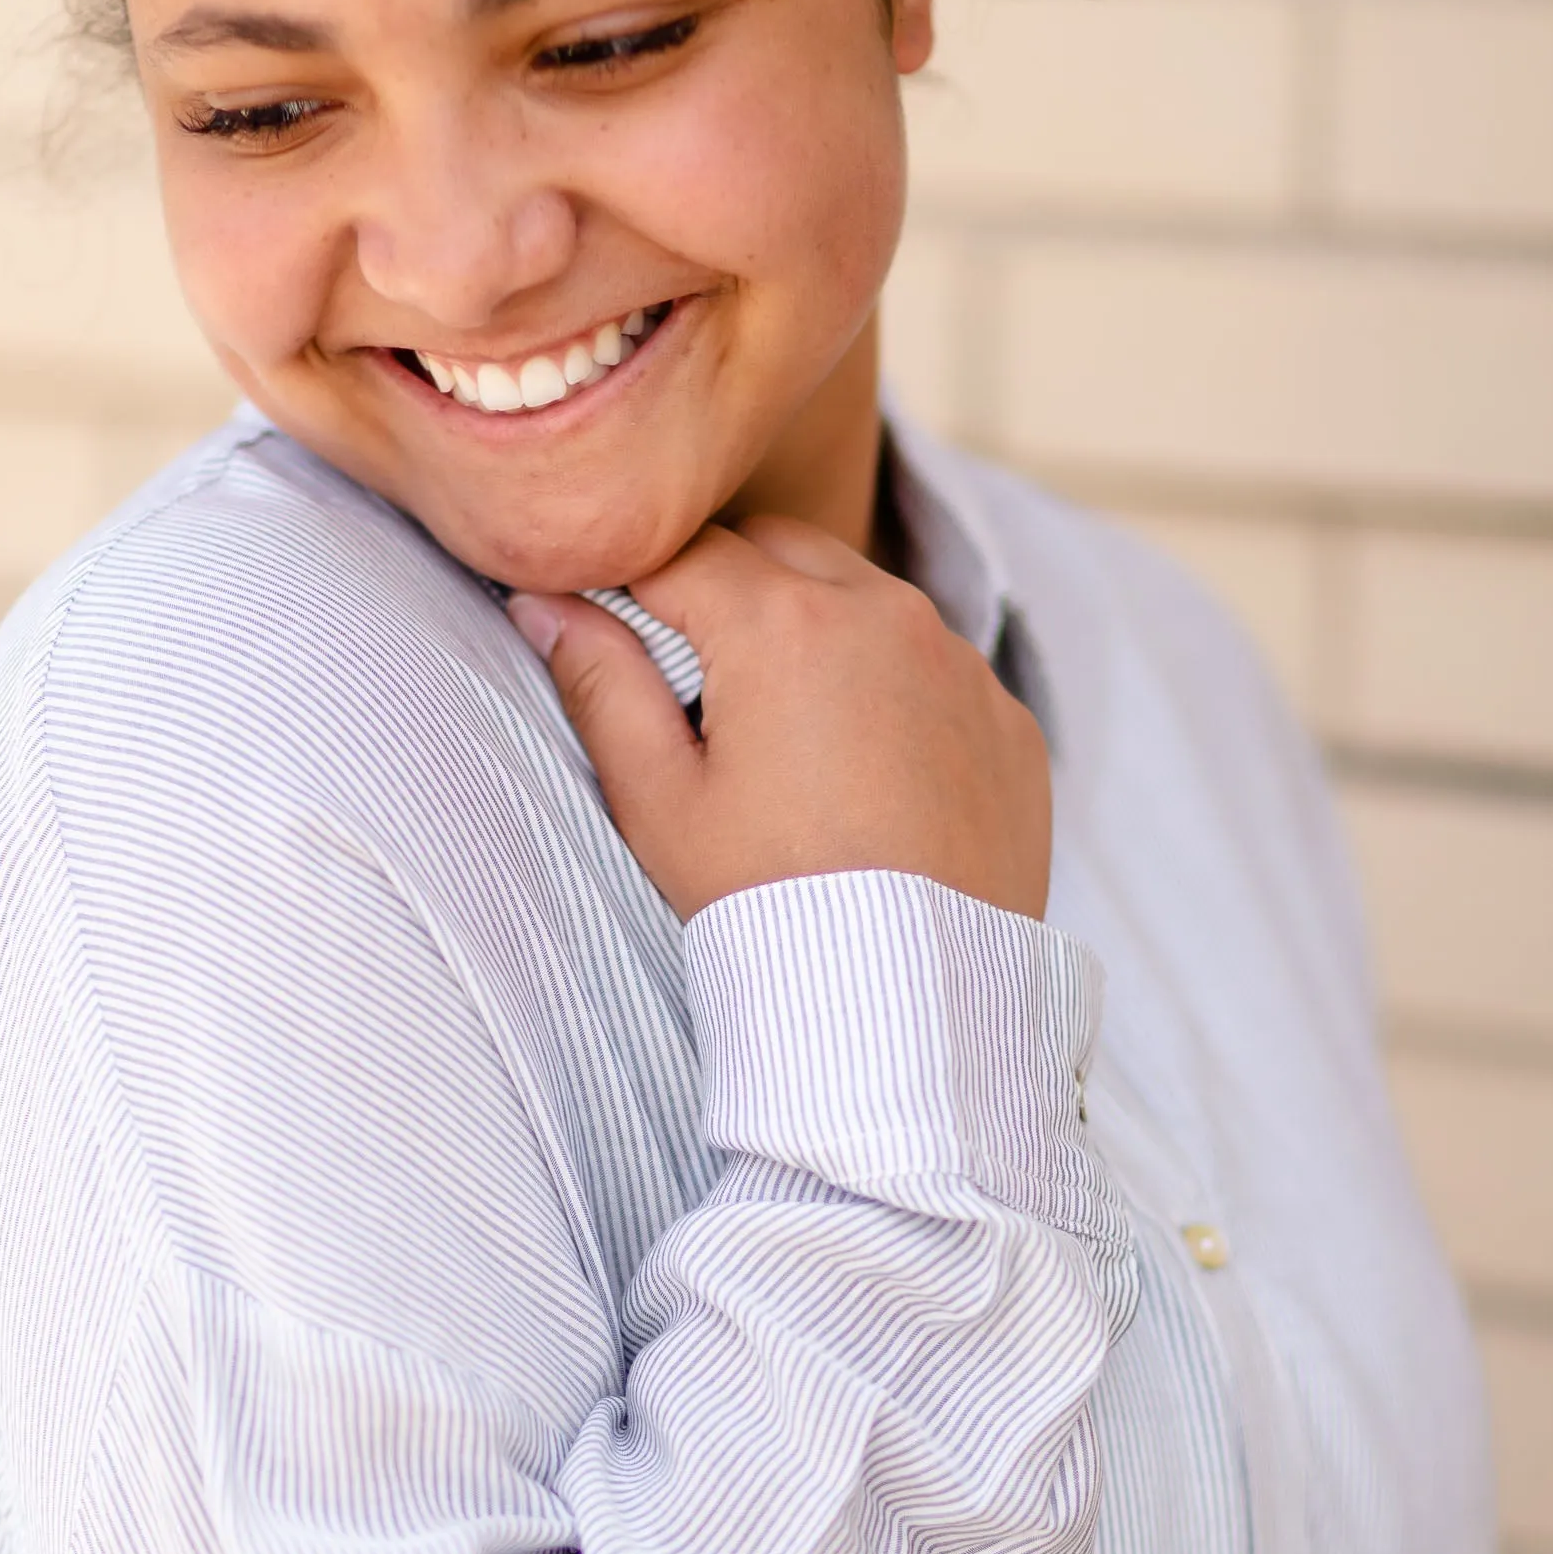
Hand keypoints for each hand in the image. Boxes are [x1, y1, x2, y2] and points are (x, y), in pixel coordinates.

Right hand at [506, 516, 1051, 923]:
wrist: (909, 1004)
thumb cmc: (769, 902)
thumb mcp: (659, 801)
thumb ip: (600, 686)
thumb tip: (545, 608)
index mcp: (782, 623)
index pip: (681, 552)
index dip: (630, 581)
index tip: (605, 619)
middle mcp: (883, 614)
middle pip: (779, 549)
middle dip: (727, 586)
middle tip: (693, 675)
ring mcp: (959, 663)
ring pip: (866, 598)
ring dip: (816, 630)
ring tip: (784, 731)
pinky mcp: (1007, 718)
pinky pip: (938, 667)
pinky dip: (894, 690)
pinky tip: (865, 773)